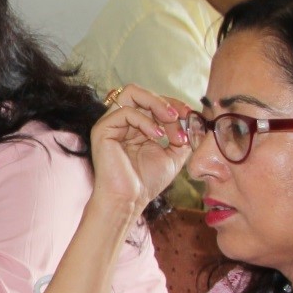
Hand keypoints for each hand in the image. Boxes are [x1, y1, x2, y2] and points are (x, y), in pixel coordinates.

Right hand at [90, 85, 191, 215]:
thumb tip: (191, 119)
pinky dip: (145, 120)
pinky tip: (156, 135)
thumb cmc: (146, 182)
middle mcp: (121, 122)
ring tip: (170, 120)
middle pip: (140, 92)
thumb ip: (180, 134)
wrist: (129, 200)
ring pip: (131, 93)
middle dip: (164, 100)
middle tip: (179, 115)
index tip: (189, 115)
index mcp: (134, 127)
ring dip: (156, 104)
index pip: (151, 102)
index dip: (172, 104)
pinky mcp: (102, 129)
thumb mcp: (172, 155)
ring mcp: (110, 124)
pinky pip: (125, 111)